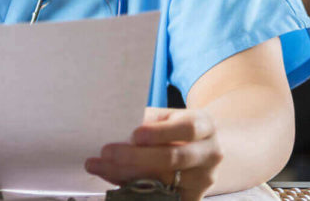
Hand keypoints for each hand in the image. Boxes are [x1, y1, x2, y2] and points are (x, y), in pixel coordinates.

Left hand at [85, 107, 222, 200]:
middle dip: (136, 156)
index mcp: (205, 126)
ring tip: (100, 166)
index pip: (186, 129)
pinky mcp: (193, 197)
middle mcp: (209, 154)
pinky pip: (163, 197)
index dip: (161, 133)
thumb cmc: (177, 128)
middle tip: (107, 152)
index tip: (136, 135)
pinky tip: (115, 180)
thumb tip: (116, 127)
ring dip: (127, 174)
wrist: (204, 148)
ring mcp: (203, 179)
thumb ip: (149, 120)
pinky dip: (135, 189)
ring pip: (164, 180)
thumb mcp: (168, 116)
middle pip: (173, 158)